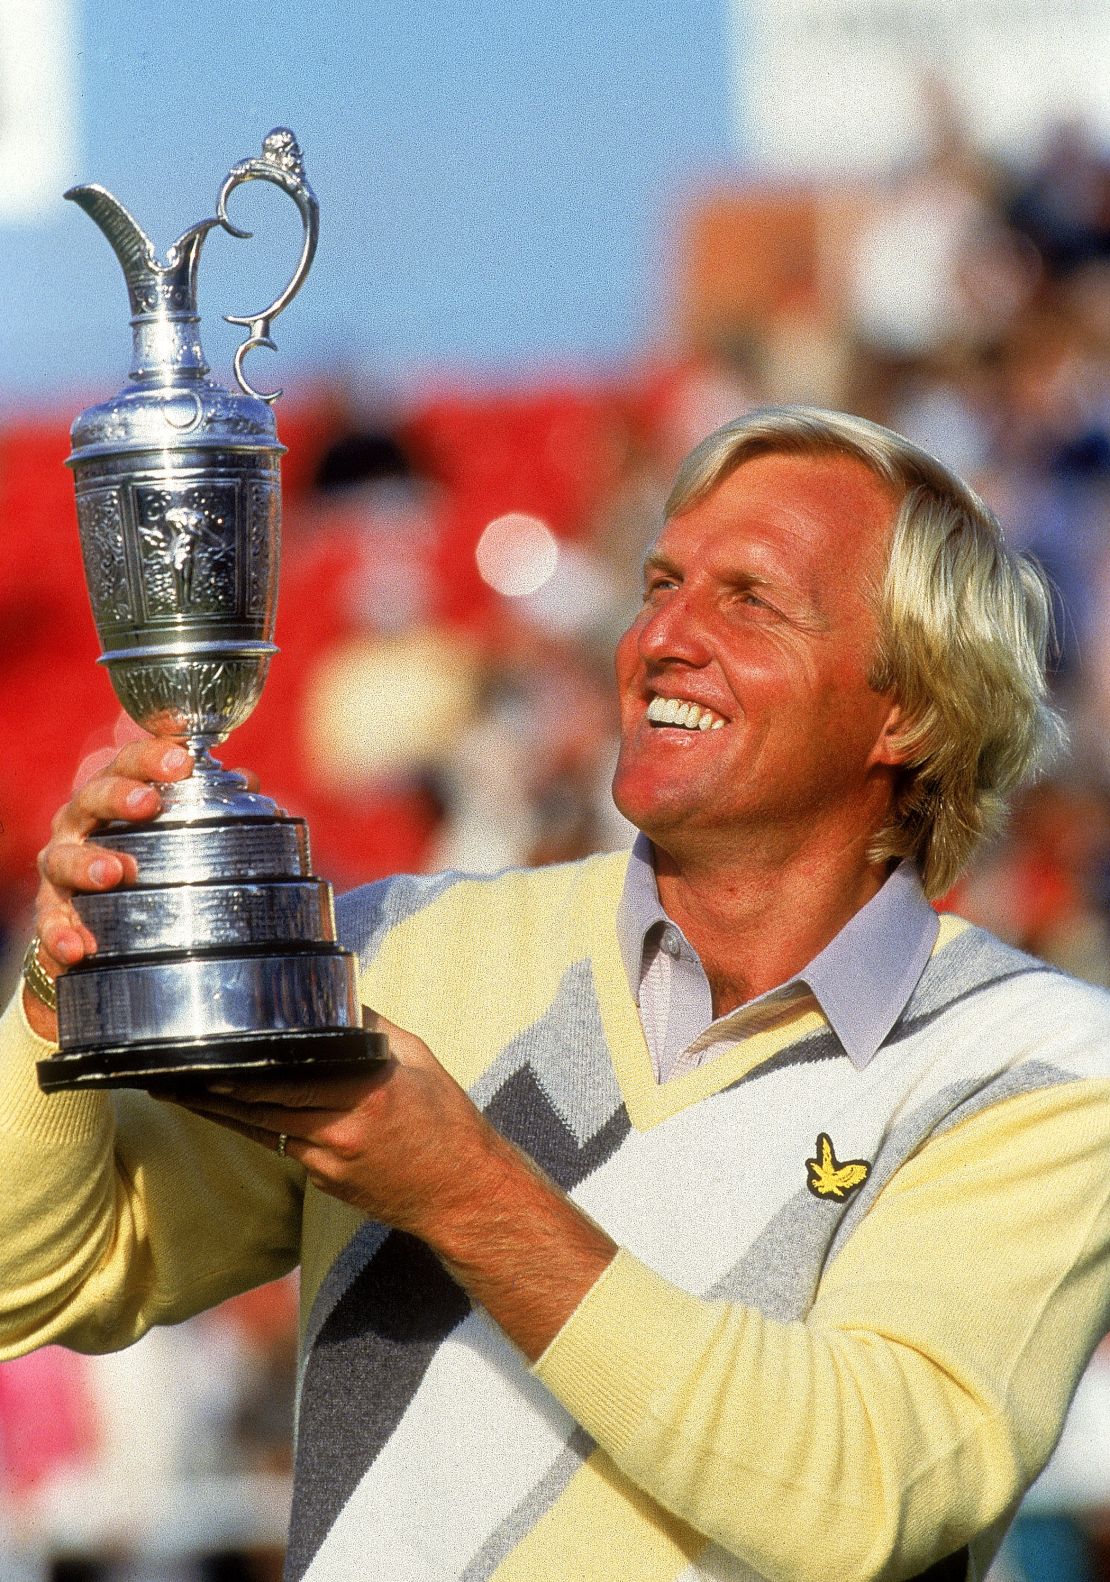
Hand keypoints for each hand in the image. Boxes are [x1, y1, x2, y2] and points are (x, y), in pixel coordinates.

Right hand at [26, 737, 193, 1037]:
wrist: (98, 920)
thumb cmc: (144, 858)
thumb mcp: (177, 829)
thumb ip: (212, 805)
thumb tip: (249, 781)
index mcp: (114, 795)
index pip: (129, 764)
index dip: (152, 757)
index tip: (181, 761)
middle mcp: (82, 823)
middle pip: (92, 797)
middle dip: (118, 796)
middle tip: (148, 804)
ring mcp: (62, 866)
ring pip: (64, 857)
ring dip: (86, 864)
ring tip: (112, 874)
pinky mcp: (51, 910)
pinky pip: (50, 922)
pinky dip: (62, 933)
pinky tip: (79, 947)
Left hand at [164, 1013, 505, 1236]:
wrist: (464, 1193)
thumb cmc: (447, 1120)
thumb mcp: (416, 1059)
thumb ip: (370, 1028)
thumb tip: (334, 993)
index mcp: (363, 1095)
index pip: (286, 1079)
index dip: (238, 1070)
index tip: (205, 1054)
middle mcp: (338, 1132)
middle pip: (257, 1109)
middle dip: (210, 1091)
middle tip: (168, 1074)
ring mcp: (328, 1164)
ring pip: (260, 1131)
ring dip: (218, 1112)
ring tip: (178, 1094)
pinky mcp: (324, 1183)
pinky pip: (281, 1148)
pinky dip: (255, 1128)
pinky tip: (229, 1113)